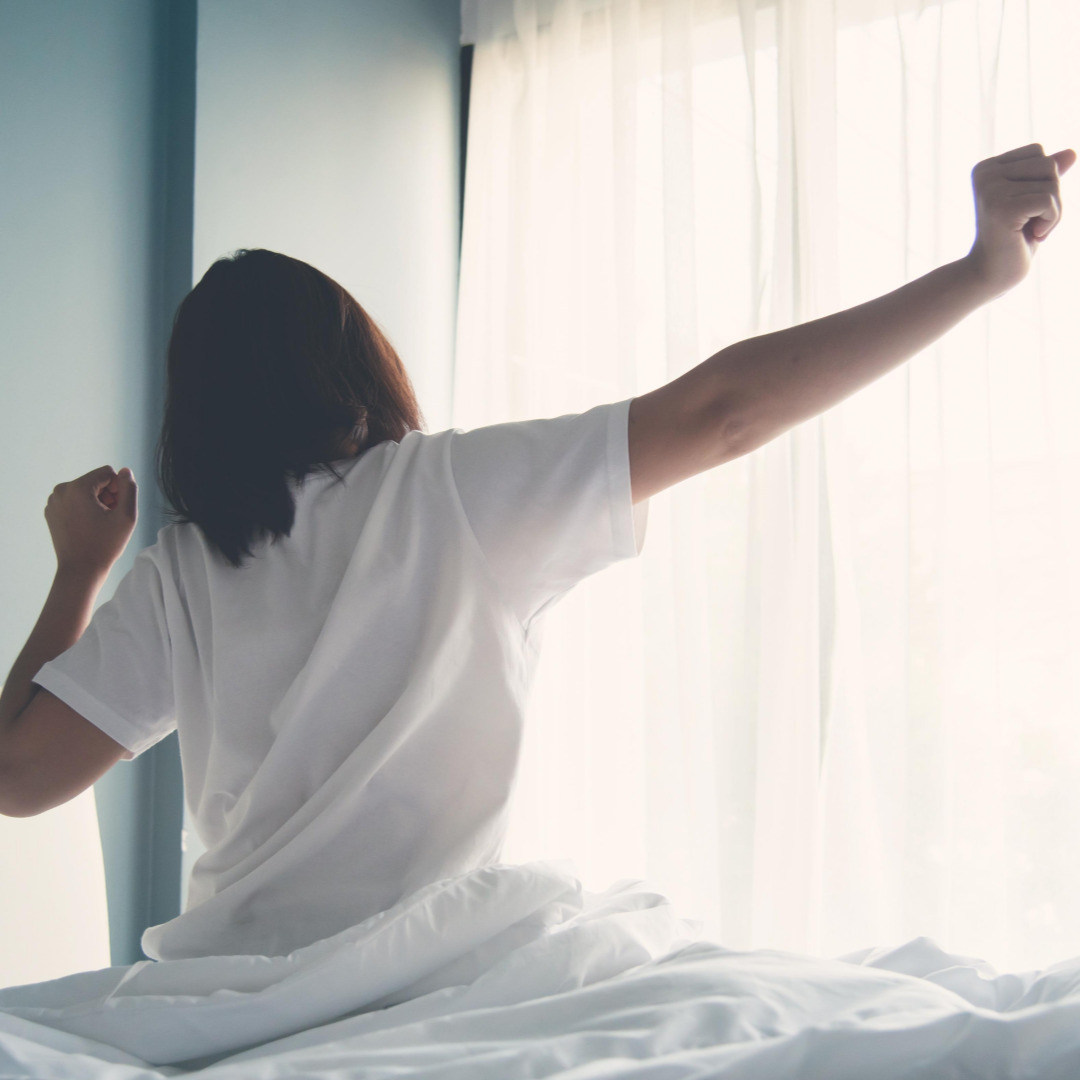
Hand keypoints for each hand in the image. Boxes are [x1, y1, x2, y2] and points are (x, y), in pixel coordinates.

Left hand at [45, 466, 137, 578]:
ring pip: (84, 490)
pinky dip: (83, 509)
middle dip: (107, 495)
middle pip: (94, 481)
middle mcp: (61, 490)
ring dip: (96, 502)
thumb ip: (129, 489)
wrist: (80, 570)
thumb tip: (125, 471)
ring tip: (100, 523)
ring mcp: (53, 501)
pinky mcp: (51, 512)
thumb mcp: (127, 516)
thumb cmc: (105, 545)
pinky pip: (73, 501)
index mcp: (78, 488)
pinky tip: (88, 527)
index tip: (117, 509)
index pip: (107, 473)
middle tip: (110, 518)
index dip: (119, 489)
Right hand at [966, 143, 1075, 295]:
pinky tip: (1034, 236)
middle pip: (1047, 165)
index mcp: (986, 168)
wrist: (991, 275)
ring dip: (1053, 210)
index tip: (1027, 209)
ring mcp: (991, 190)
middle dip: (1052, 195)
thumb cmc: (1012, 239)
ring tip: (1032, 230)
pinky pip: (1049, 200)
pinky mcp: (1001, 208)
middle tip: (1033, 222)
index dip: (1044, 181)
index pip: (1038, 153)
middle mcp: (984, 174)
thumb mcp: (1032, 201)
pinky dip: (1051, 220)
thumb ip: (1046, 176)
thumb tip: (1072, 152)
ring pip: (1052, 181)